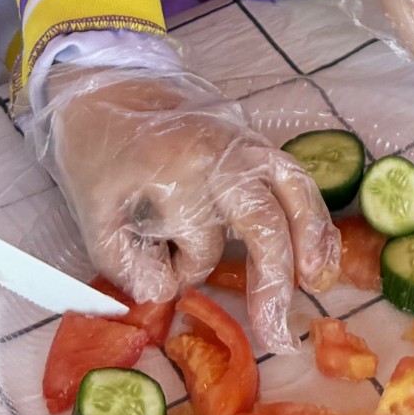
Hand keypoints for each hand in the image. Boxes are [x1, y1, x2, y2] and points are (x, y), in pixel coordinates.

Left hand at [39, 62, 338, 351]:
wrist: (102, 77)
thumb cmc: (93, 149)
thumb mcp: (92, 215)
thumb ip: (128, 265)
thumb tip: (170, 291)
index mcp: (181, 171)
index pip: (198, 248)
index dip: (179, 273)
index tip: (156, 274)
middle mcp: (223, 153)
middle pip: (266, 223)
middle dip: (274, 283)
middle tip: (277, 336)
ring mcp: (243, 138)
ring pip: (294, 191)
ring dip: (311, 240)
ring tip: (319, 283)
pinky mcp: (250, 134)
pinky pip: (293, 175)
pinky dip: (311, 211)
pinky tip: (321, 245)